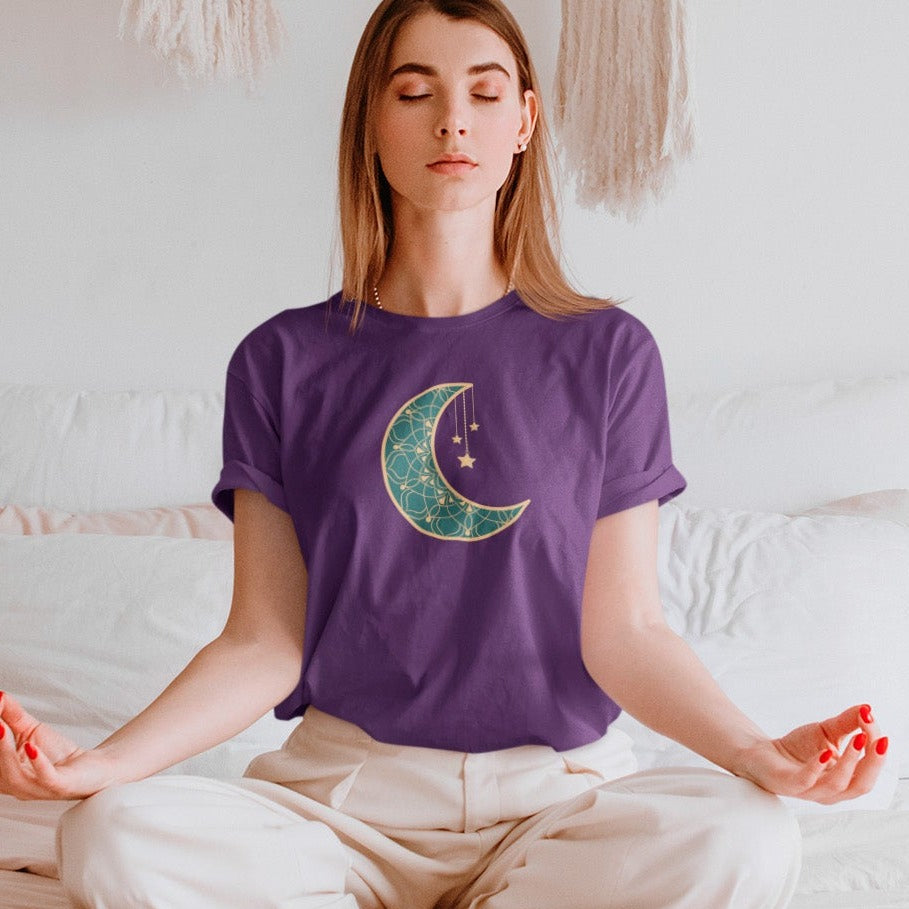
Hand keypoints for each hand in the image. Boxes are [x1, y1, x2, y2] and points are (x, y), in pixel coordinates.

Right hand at [0, 691, 114, 800]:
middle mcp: (15, 786)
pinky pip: (45, 777)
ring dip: (4, 751)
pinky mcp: (58, 786)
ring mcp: (36, 788)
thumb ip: (12, 715)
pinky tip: (31, 746)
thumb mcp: (32, 730)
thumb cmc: (58, 753)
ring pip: (13, 775)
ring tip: (1, 728)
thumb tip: (0, 696)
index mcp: (3, 775)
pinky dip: (37, 762)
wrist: (94, 766)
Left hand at [730, 703, 887, 803]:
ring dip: (850, 761)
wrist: (762, 753)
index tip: (872, 720)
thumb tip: (867, 708)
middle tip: (877, 738)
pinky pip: (806, 781)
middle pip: (861, 785)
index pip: (869, 771)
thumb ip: (848, 723)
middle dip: (873, 762)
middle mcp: (831, 792)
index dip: (876, 749)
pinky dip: (817, 767)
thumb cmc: (798, 748)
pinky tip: (824, 752)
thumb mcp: (826, 732)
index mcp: (845, 782)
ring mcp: (810, 790)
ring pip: (837, 785)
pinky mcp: (788, 784)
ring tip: (857, 738)